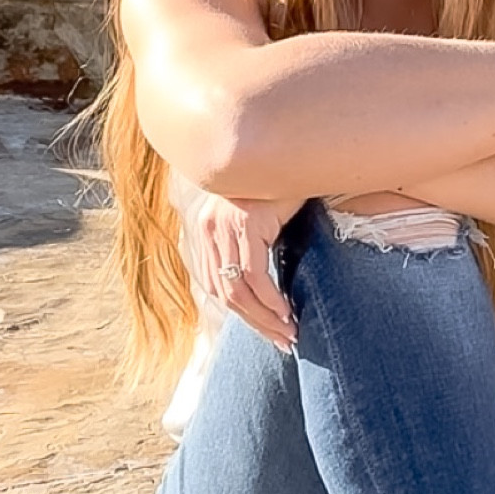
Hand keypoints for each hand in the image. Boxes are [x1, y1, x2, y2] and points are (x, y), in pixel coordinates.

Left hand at [186, 192, 305, 349]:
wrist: (290, 152)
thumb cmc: (278, 189)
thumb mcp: (257, 222)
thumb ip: (249, 248)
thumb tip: (260, 288)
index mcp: (204, 232)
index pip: (215, 286)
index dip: (240, 315)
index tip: (268, 331)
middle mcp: (207, 230)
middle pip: (224, 294)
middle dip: (255, 323)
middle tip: (282, 340)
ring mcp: (223, 226)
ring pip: (237, 289)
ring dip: (264, 317)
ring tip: (288, 332)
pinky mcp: (244, 223)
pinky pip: (254, 274)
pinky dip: (270, 298)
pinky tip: (286, 310)